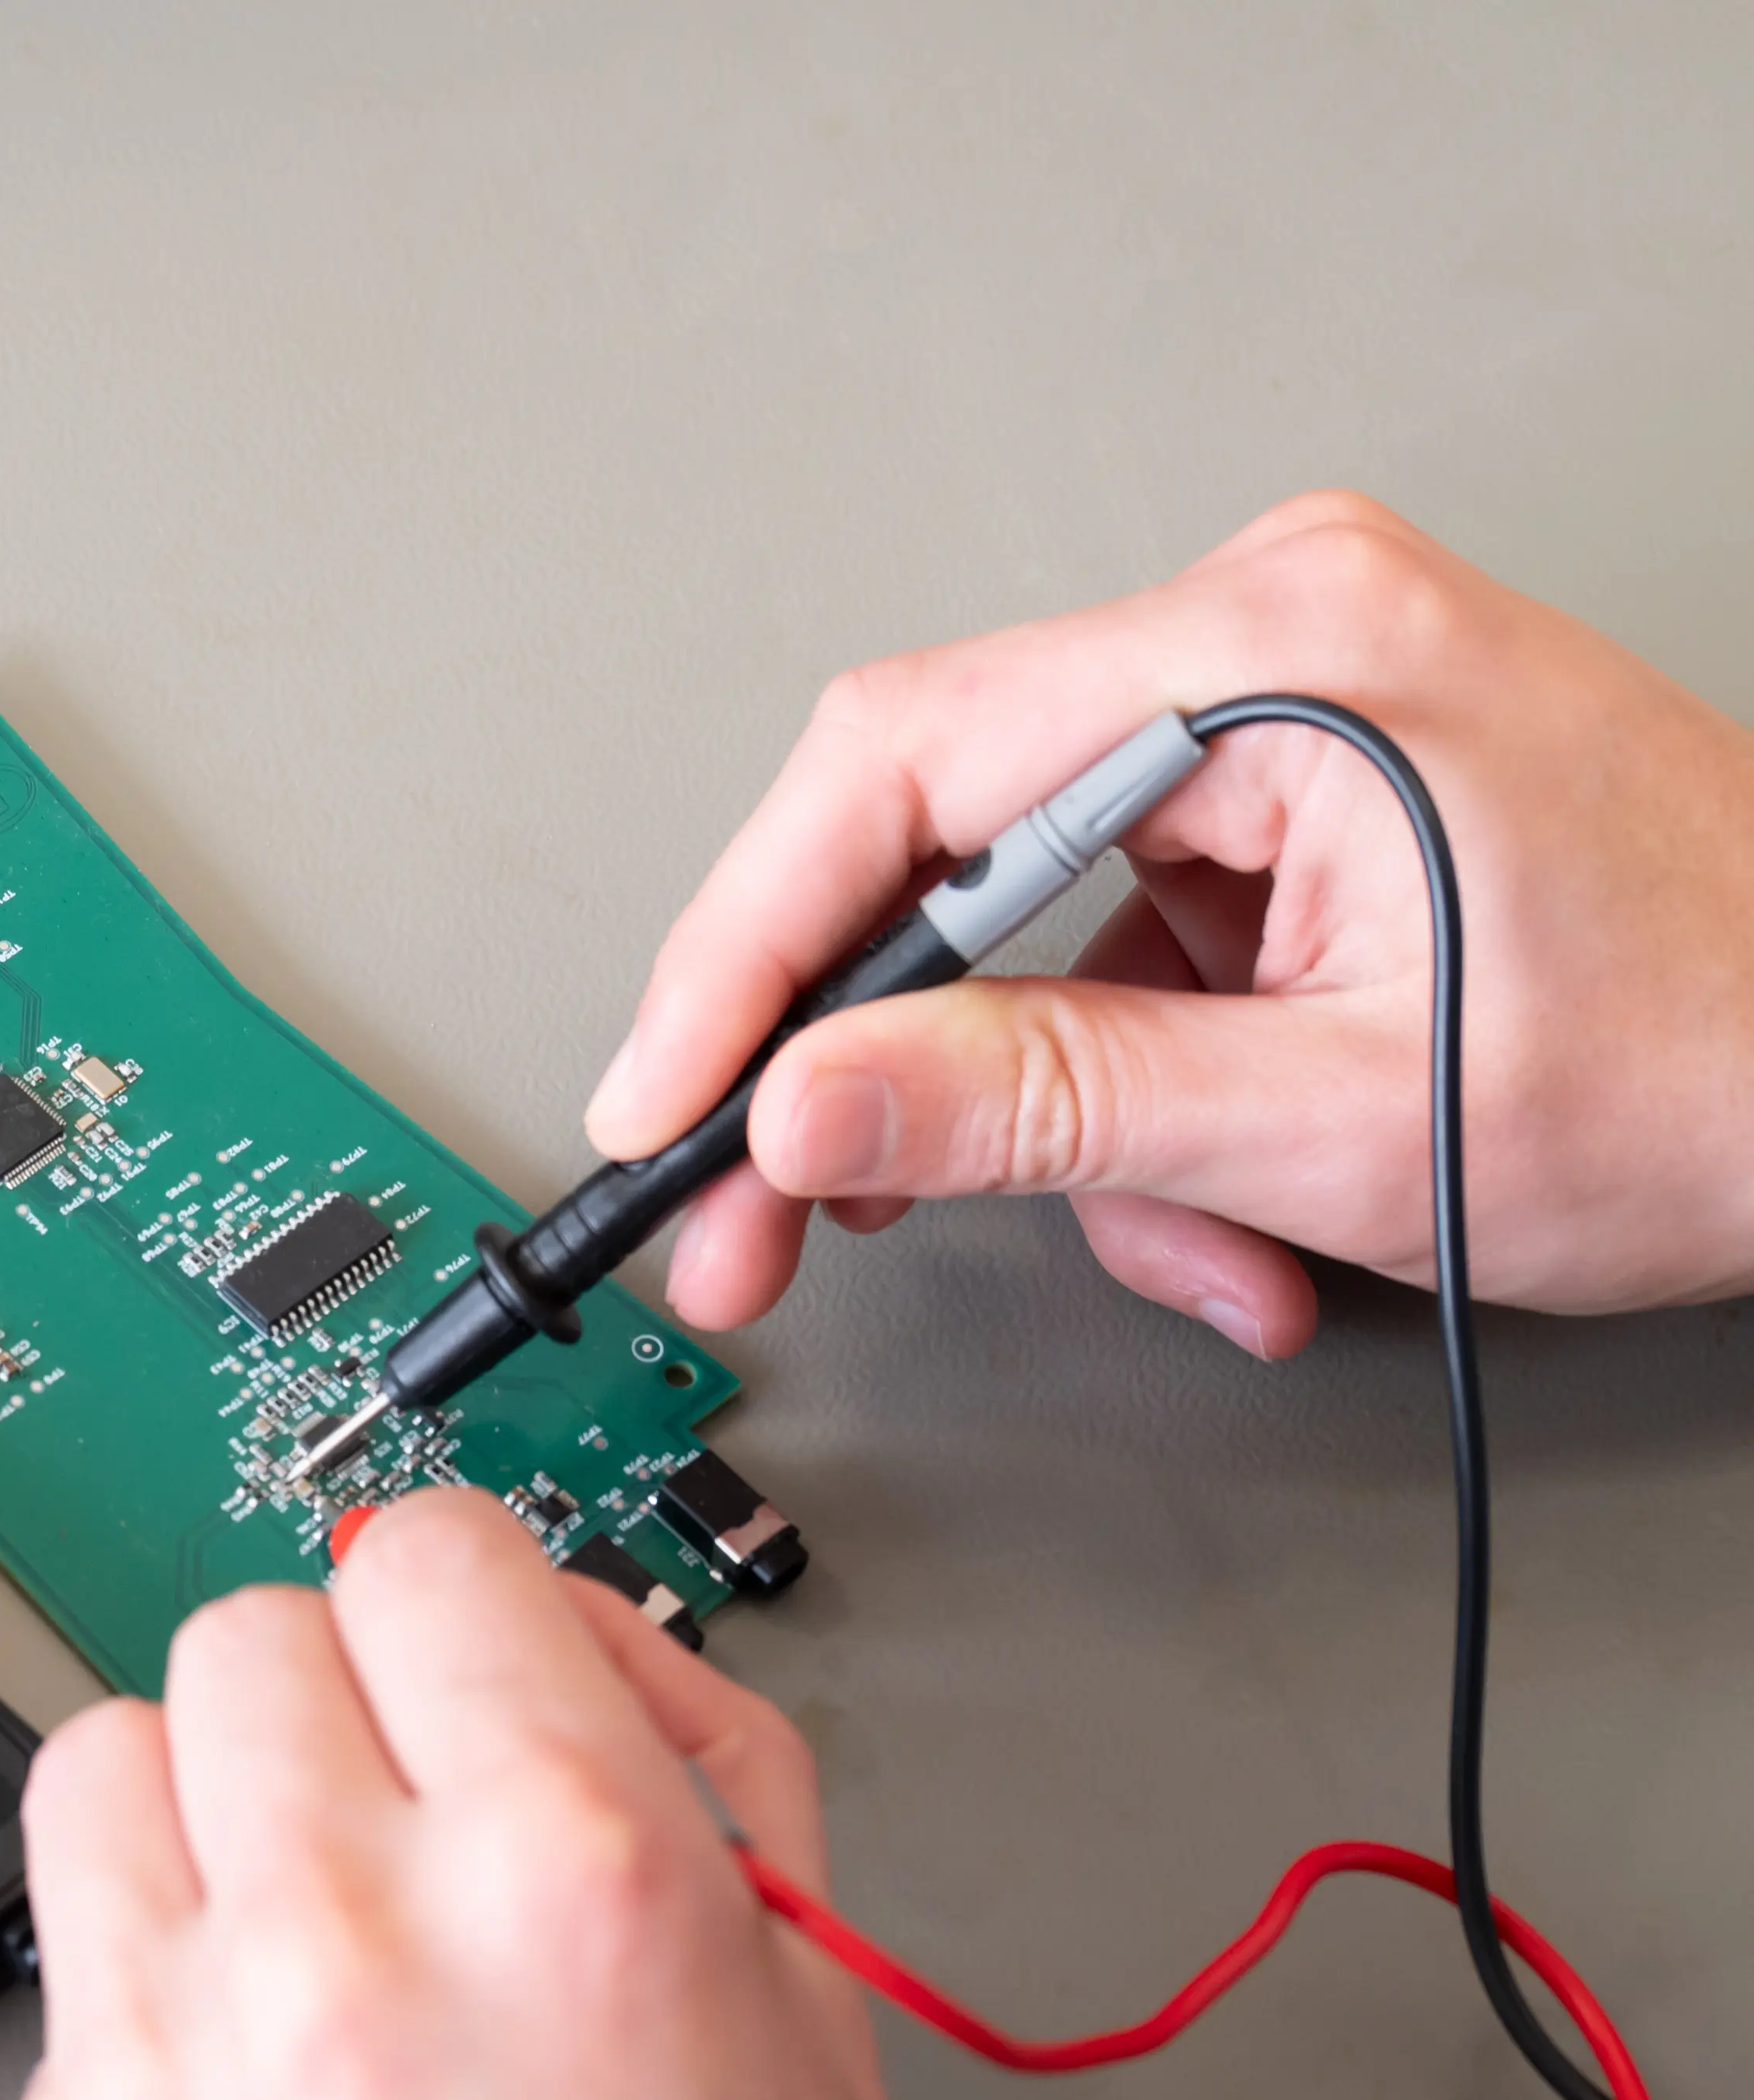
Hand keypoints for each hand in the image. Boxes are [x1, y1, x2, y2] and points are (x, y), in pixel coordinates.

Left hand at [0, 1491, 976, 2099]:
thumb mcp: (830, 2056)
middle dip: (351, 1706)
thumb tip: (588, 1650)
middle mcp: (344, 1938)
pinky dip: (157, 1997)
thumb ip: (708, 1791)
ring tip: (309, 1939)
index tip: (482, 1669)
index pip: (435, 1551)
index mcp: (567, 1877)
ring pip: (107, 1757)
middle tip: (416, 1829)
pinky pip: (72, 1977)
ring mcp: (167, 2066)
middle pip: (253, 1632)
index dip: (478, 1606)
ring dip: (210, 1811)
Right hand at [586, 491, 1753, 1356]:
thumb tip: (803, 1105)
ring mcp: (1289, 715)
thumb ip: (1038, 1107)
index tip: (666, 1105)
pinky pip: (1129, 955)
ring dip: (1067, 1130)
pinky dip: (1149, 1104)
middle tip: (774, 1222)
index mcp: (1280, 652)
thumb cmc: (1723, 1060)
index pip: (895, 766)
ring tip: (1195, 1247)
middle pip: (937, 845)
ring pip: (1031, 937)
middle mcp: (1272, 636)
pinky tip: (1238, 1201)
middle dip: (874, 1074)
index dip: (741, 954)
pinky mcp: (1305, 803)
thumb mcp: (1334, 1120)